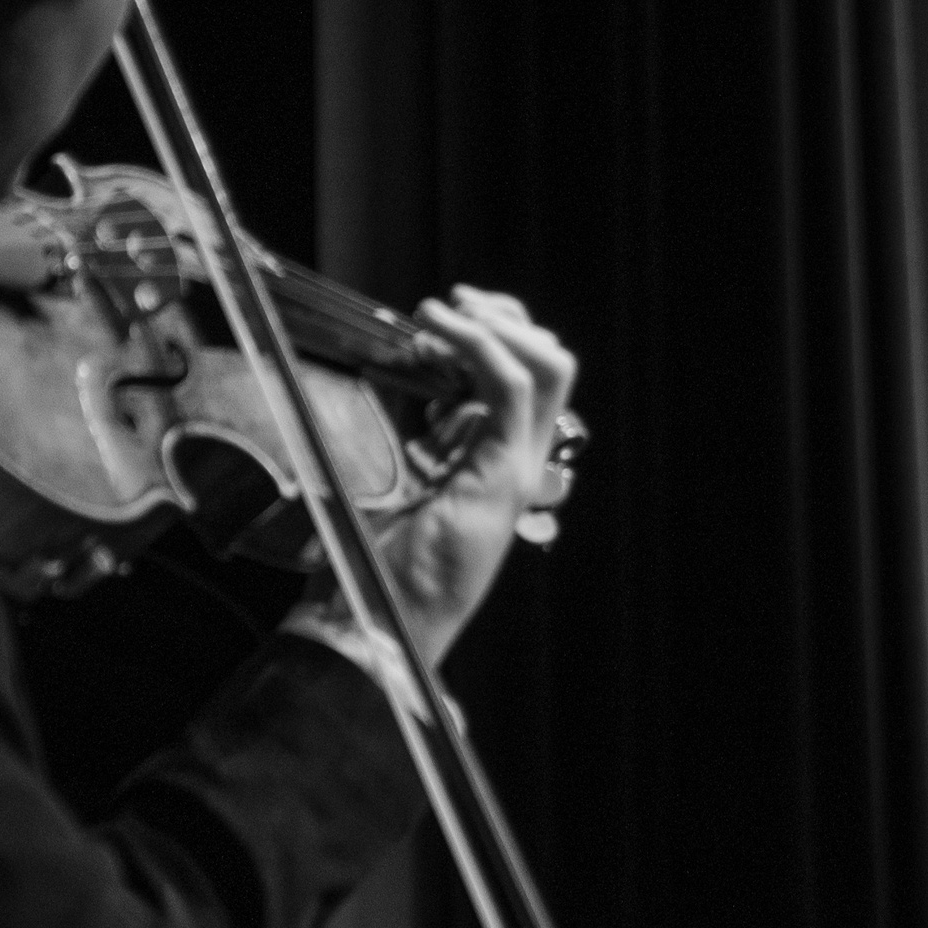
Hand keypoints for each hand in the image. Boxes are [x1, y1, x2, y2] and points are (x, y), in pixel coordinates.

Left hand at [314, 285, 579, 664]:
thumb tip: (392, 376)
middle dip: (505, 317)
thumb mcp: (391, 479)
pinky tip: (438, 331)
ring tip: (440, 313)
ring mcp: (517, 468)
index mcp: (496, 461)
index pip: (529, 378)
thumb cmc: (375, 564)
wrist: (379, 622)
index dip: (495, 333)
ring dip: (494, 324)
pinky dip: (479, 346)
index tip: (440, 317)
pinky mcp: (503, 475)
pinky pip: (512, 389)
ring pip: (548, 366)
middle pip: (552, 364)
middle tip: (450, 306)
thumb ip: (408, 433)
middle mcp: (519, 461)